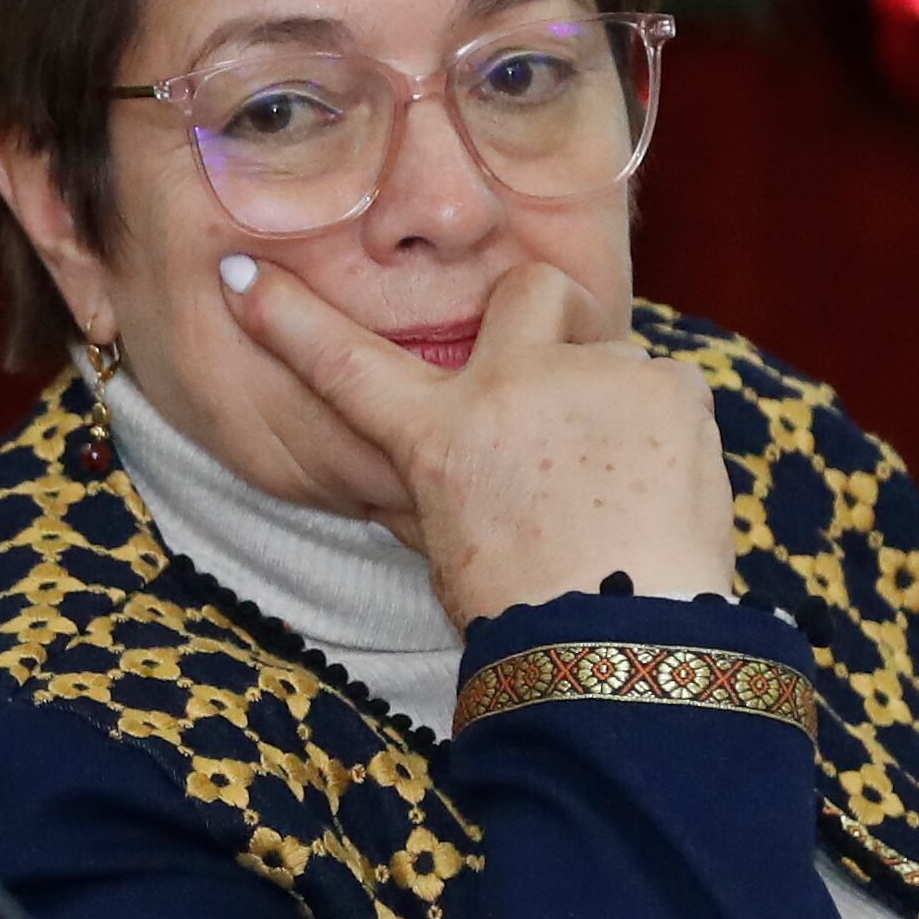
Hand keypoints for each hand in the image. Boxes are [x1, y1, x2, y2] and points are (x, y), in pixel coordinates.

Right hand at [221, 255, 733, 622]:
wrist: (615, 643)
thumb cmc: (531, 619)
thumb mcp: (455, 550)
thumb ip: (458, 484)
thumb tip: (476, 468)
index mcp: (440, 437)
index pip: (348, 366)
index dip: (289, 320)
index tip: (242, 275)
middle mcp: (512, 385)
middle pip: (529, 291)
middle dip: (547, 310)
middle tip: (565, 373)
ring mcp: (594, 377)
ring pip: (619, 360)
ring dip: (623, 409)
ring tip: (626, 493)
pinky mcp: (670, 388)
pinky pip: (676, 393)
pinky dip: (674, 436)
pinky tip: (666, 494)